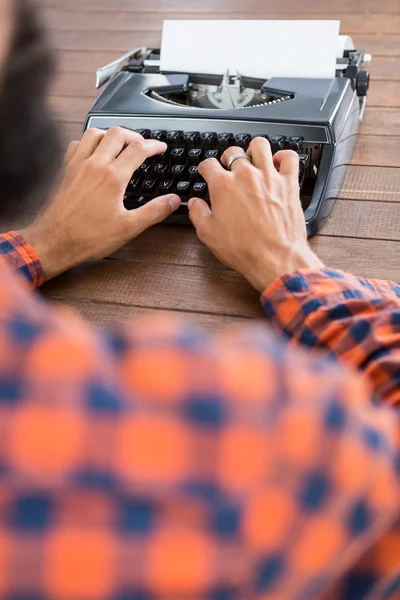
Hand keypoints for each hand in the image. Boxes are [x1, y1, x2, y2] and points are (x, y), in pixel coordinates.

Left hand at [19, 127, 180, 279]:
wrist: (55, 242)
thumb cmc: (88, 237)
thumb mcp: (128, 228)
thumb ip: (154, 212)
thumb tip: (173, 201)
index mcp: (112, 177)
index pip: (138, 149)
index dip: (153, 146)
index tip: (160, 148)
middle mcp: (94, 165)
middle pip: (117, 133)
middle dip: (134, 135)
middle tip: (142, 145)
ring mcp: (77, 165)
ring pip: (95, 133)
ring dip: (110, 134)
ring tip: (120, 143)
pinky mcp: (65, 171)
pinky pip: (76, 144)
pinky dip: (88, 143)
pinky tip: (93, 153)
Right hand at [188, 138, 323, 291]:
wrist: (275, 258)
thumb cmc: (244, 248)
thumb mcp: (209, 235)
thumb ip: (198, 214)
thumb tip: (194, 203)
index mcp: (223, 185)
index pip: (209, 164)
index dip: (205, 168)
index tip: (207, 172)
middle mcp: (245, 175)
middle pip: (233, 152)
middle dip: (228, 158)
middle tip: (228, 168)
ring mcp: (269, 176)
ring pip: (260, 146)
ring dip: (253, 150)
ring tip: (252, 159)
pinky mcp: (289, 183)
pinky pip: (289, 157)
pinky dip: (283, 156)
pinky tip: (278, 163)